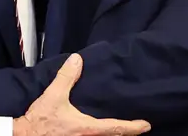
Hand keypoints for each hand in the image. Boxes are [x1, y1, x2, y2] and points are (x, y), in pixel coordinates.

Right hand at [13, 54, 150, 135]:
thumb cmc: (41, 121)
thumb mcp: (54, 96)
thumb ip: (67, 77)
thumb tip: (77, 60)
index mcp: (87, 128)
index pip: (117, 129)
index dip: (133, 127)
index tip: (146, 125)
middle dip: (125, 133)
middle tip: (137, 127)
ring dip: (112, 135)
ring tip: (121, 129)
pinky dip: (100, 135)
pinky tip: (98, 131)